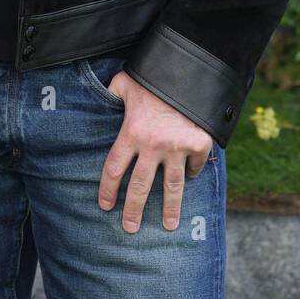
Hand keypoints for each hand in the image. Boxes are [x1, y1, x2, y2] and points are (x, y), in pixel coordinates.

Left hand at [97, 72, 213, 232]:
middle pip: (140, 186)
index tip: (105, 206)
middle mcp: (153, 145)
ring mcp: (177, 147)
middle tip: (130, 228)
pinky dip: (193, 174)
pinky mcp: (199, 145)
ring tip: (168, 226)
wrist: (189, 71)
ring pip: (172, 187)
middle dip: (134, 210)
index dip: (108, 190)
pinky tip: (189, 183)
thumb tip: (100, 100)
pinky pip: (195, 167)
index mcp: (131, 132)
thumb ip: (112, 95)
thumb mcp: (124, 82)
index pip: (114, 169)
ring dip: (169, 209)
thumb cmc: (152, 76)